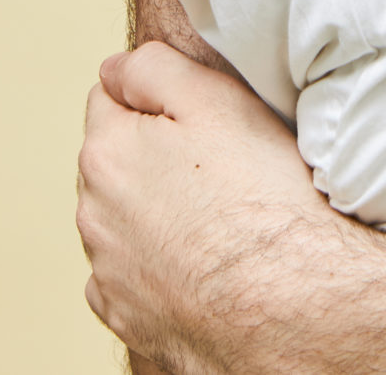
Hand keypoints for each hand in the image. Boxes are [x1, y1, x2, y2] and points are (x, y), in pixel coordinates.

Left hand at [77, 44, 345, 369]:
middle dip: (152, 159)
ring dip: (153, 215)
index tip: (201, 123)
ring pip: (120, 222)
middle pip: (114, 164)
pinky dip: (156, 269)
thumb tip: (115, 68)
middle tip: (218, 170)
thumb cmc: (263, 201)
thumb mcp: (217, 100)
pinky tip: (201, 266)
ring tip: (218, 221)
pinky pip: (130, 278)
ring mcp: (108, 273)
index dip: (158, 102)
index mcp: (106, 154)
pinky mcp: (127, 319)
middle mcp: (93, 215)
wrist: (292, 305)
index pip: (108, 98)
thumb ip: (153, 69)